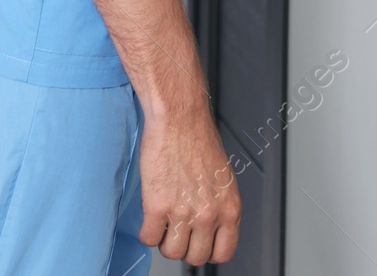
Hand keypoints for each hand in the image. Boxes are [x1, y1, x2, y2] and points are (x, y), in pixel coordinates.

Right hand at [137, 105, 241, 264]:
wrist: (178, 118)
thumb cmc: (198, 139)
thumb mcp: (223, 178)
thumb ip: (219, 206)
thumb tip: (210, 227)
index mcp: (230, 208)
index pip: (223, 253)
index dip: (208, 250)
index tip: (198, 243)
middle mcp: (209, 215)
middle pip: (195, 257)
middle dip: (184, 246)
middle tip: (178, 230)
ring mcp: (183, 213)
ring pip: (171, 252)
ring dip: (165, 240)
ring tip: (164, 222)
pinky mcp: (157, 206)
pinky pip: (149, 238)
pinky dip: (147, 231)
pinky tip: (151, 216)